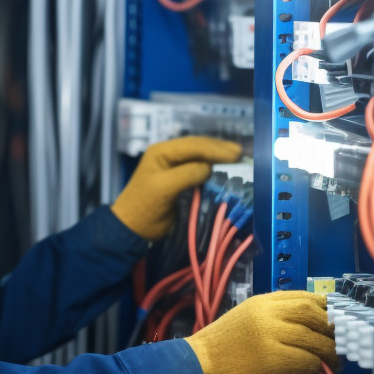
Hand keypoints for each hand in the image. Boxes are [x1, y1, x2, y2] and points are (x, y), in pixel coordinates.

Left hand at [110, 135, 243, 239]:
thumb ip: (187, 174)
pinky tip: (225, 169)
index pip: (192, 145)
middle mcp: (168, 154)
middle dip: (219, 149)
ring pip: (200, 156)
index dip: (214, 149)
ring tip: (237, 158)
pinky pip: (198, 168)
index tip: (235, 154)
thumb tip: (209, 167)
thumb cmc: (145, 207)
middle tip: (241, 153)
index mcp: (161, 151)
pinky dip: (213, 167)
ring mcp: (174, 166)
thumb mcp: (164, 189)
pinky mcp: (179, 179)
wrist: (132, 227)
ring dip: (218, 157)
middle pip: (198, 147)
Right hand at [183, 290, 337, 373]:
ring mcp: (269, 335)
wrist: (196, 366)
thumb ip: (272, 317)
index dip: (325, 308)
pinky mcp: (271, 359)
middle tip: (340, 342)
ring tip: (334, 363)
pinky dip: (316, 367)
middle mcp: (266, 313)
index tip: (336, 320)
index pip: (302, 296)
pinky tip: (317, 373)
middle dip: (331, 328)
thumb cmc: (220, 348)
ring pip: (313, 338)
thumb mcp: (245, 319)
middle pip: (312, 312)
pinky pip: (306, 360)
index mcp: (261, 301)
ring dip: (329, 352)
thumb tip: (306, 327)